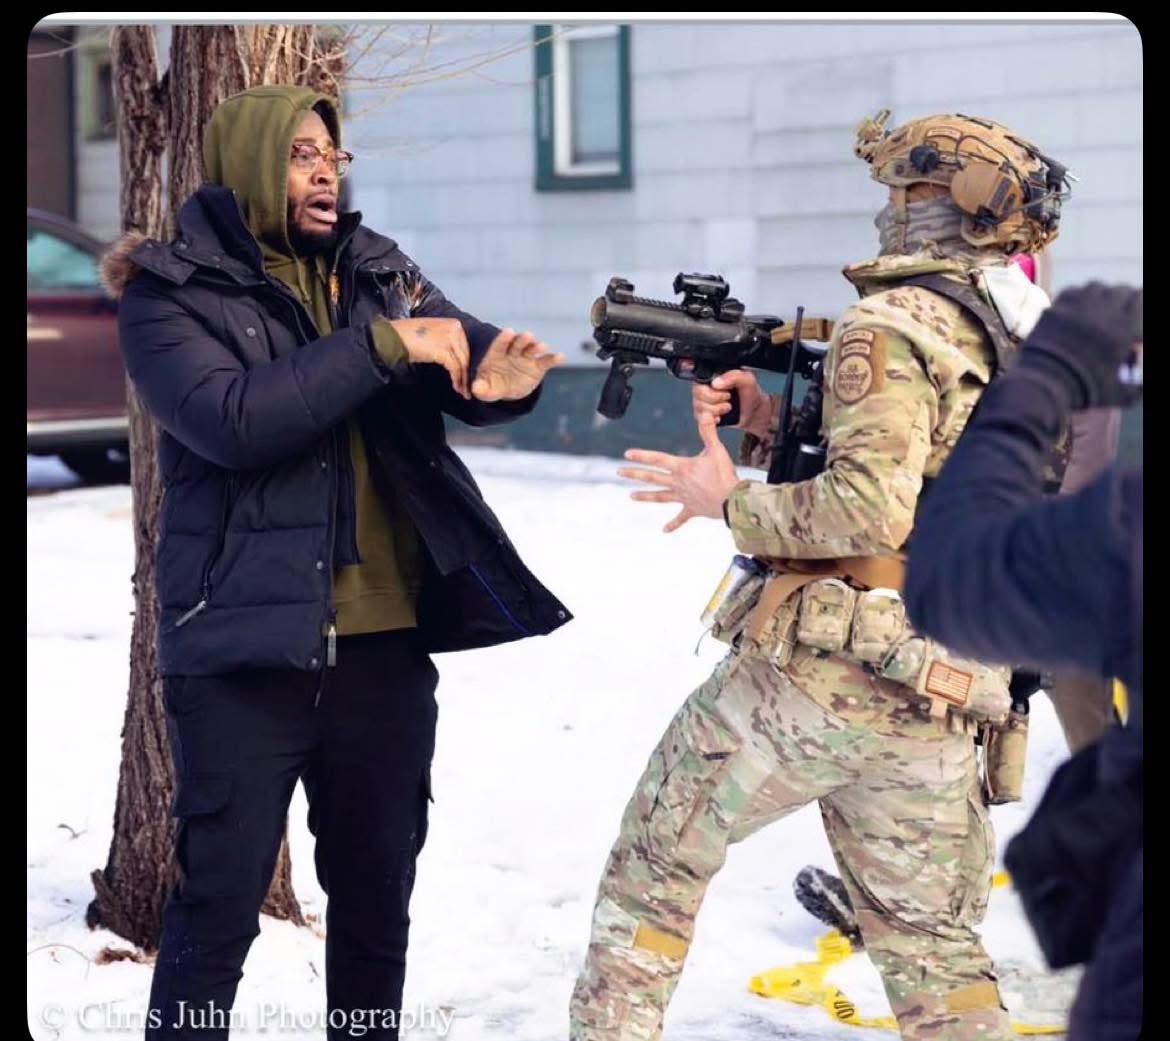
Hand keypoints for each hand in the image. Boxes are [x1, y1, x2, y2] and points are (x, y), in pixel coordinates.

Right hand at [390, 318, 471, 398]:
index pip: (465, 347)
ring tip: (462, 391)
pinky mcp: (444, 349)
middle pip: (465, 355)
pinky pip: (455, 368)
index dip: (466, 364)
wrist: (392, 337)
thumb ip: (447, 344)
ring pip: (462, 363)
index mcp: (453, 323)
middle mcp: (454, 328)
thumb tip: (456, 359)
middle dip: (466, 373)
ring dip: (463, 380)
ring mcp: (450, 338)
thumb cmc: (407, 338)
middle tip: (467, 388)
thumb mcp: (433, 336)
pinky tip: (456, 387)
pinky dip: (457, 380)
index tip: (467, 376)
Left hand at [471, 328, 564, 401]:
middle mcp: (513, 352)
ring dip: (537, 347)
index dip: (504, 338)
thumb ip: (481, 388)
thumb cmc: (493, 385)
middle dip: (523, 339)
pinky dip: (554, 358)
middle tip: (528, 335)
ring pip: (532, 349)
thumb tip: (476, 389)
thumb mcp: (485, 389)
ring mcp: (526, 358)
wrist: (507, 390)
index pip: (500, 344)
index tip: (509, 331)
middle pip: (518, 343)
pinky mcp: (538, 366)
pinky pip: (546, 361)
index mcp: (497, 354)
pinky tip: (561, 356)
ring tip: (542, 346)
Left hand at [618, 415, 739, 532]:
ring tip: (631, 496)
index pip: (657, 459)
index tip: (626, 454)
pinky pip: (681, 518)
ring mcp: (684, 498)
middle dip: (634, 474)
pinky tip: (664, 530)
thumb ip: (708, 432)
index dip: (642, 455)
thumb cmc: (724, 475)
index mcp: (682, 468)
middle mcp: (678, 483)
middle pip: (652, 477)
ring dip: (646, 496)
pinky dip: (673, 524)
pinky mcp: (692, 510)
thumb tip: (704, 413)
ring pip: (660, 496)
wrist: (732, 501)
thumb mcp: (716, 450)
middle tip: (619, 472)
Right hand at [692, 369, 772, 436]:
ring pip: (699, 409)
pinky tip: (719, 418)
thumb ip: (733, 376)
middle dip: (715, 400)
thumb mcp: (747, 380)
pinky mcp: (704, 418)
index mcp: (711, 376)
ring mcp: (702, 404)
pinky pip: (701, 424)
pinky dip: (710, 424)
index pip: (699, 382)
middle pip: (697, 396)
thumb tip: (716, 383)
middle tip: (728, 398)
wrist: (753, 411)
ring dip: (716, 411)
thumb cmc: (749, 393)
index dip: (711, 389)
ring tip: (728, 407)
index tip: (725, 392)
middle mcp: (703, 389)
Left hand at [1018, 283, 1142, 407]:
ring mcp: (1076, 307)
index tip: (1135, 313)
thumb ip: (1137, 388)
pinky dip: (1077, 296)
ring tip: (1098, 305)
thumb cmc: (1084, 390)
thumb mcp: (1118, 392)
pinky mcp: (1054, 309)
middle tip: (1119, 308)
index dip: (1138, 304)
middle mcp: (1102, 311)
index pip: (1139, 298)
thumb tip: (1143, 387)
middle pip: (1119, 291)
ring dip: (1101, 294)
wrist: (1043, 385)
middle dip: (1123, 298)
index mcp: (1123, 327)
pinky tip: (1076, 306)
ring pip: (1096, 287)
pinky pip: (1071, 292)